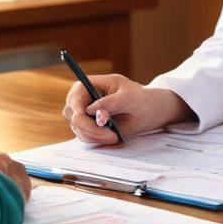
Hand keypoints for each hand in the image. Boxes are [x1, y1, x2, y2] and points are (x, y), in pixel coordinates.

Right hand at [62, 74, 192, 145]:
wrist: (149, 110)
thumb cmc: (140, 98)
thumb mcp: (130, 97)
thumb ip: (112, 102)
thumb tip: (94, 111)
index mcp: (90, 84)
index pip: (76, 98)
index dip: (81, 112)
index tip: (99, 123)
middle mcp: (83, 98)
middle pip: (74, 116)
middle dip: (90, 128)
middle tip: (111, 136)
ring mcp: (83, 113)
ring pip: (78, 129)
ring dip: (94, 136)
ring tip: (114, 136)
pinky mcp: (88, 126)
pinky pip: (85, 136)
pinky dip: (96, 139)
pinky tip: (111, 137)